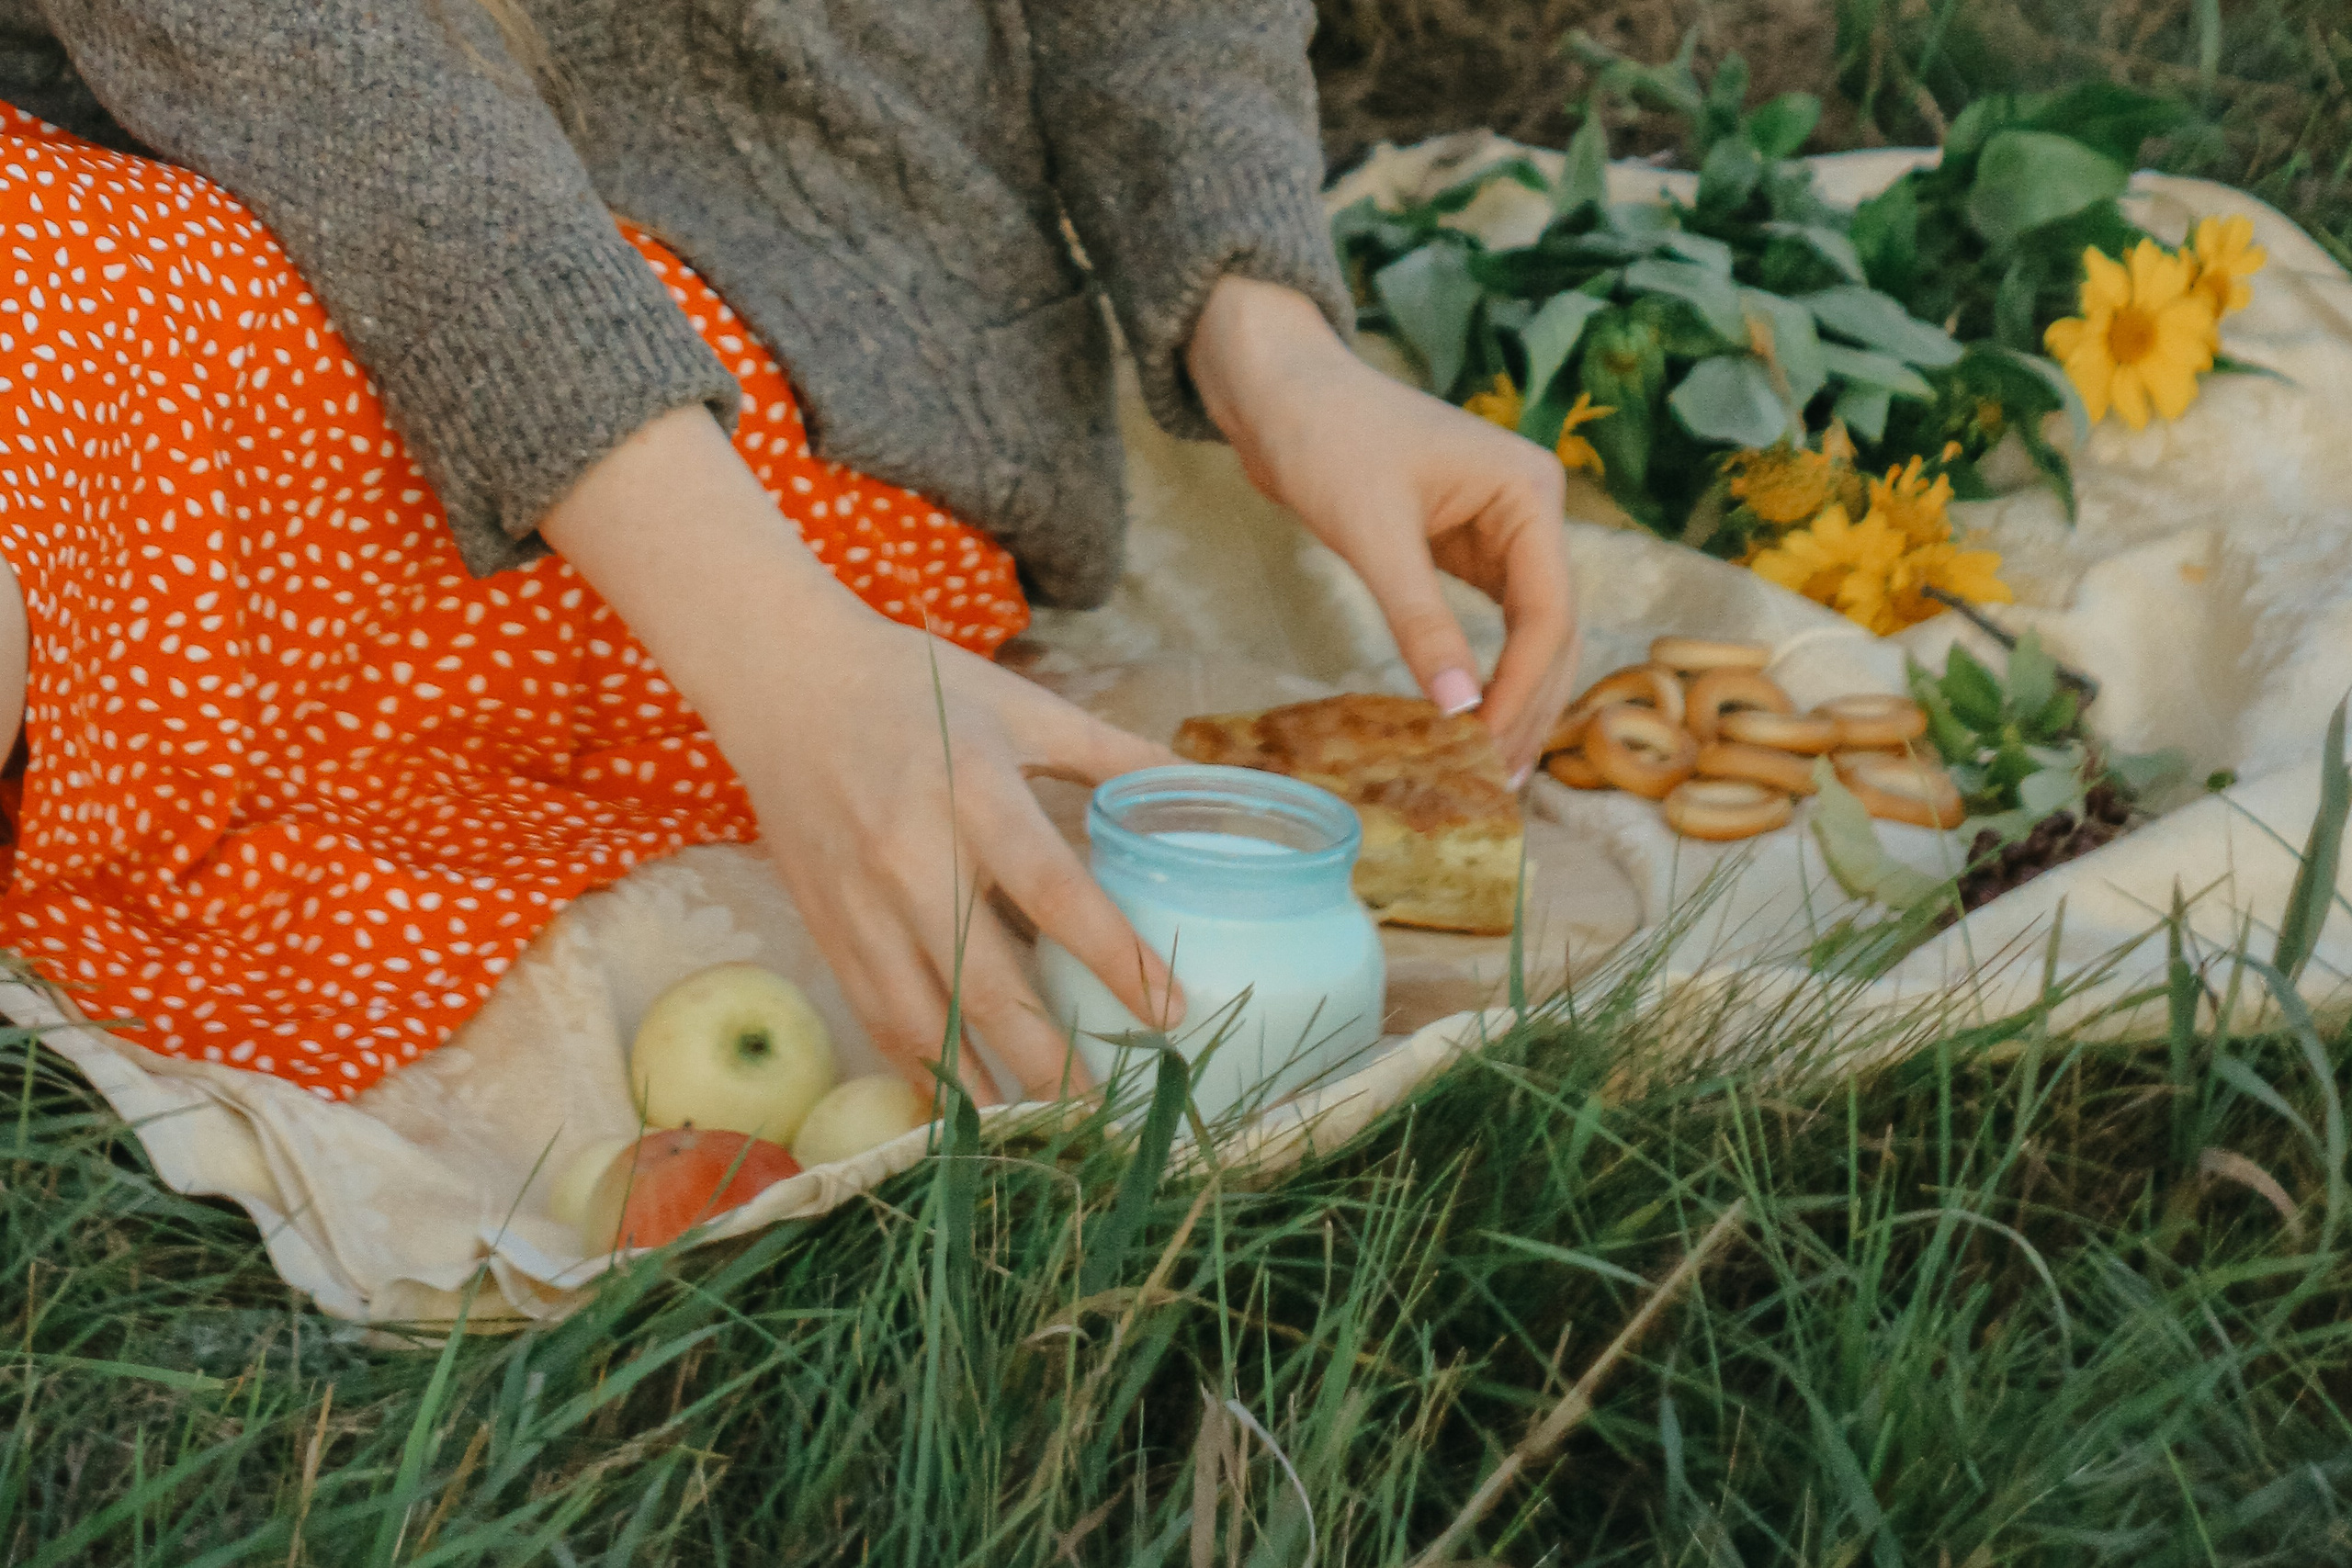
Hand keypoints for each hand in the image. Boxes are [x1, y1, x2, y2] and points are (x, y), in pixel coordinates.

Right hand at [544, 409, 1182, 1104]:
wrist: (780, 680)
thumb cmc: (912, 686)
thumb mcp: (1021, 704)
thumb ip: (1113, 752)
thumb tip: (1209, 783)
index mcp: (973, 789)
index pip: (1051, 889)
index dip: (1113, 956)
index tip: (1169, 1011)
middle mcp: (911, 856)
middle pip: (985, 984)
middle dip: (1049, 1062)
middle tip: (1111, 1118)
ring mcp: (861, 903)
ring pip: (924, 1022)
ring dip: (985, 1090)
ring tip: (1045, 1138)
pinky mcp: (826, 930)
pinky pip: (879, 1020)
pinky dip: (925, 1073)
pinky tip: (969, 1111)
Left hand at [1187, 276, 1579, 779]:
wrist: (1277, 389)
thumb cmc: (1324, 437)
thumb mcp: (1372, 534)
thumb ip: (1419, 623)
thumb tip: (1458, 713)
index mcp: (1529, 492)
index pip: (1548, 612)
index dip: (1522, 689)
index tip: (1486, 749)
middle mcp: (1530, 510)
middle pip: (1551, 630)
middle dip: (1527, 705)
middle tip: (1499, 782)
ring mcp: (1501, 531)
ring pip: (1527, 634)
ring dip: (1511, 697)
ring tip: (1489, 768)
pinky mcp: (1464, 549)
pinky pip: (1489, 624)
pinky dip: (1481, 672)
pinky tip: (1467, 720)